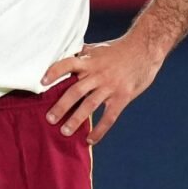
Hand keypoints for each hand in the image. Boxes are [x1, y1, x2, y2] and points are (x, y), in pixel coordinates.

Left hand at [40, 34, 163, 144]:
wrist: (145, 49)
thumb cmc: (119, 49)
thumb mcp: (99, 48)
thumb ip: (83, 54)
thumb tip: (68, 54)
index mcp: (90, 61)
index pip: (68, 64)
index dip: (54, 72)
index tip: (42, 82)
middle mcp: (98, 74)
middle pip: (75, 90)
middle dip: (61, 106)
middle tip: (49, 119)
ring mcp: (110, 86)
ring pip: (89, 106)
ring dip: (75, 120)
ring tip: (64, 132)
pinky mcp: (122, 97)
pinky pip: (108, 117)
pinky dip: (99, 130)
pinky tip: (90, 140)